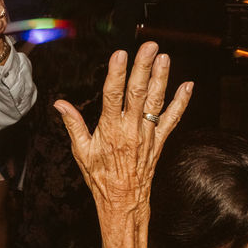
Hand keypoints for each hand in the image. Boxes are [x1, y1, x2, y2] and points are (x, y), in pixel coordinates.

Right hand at [54, 42, 191, 220]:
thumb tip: (59, 104)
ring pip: (156, 102)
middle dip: (143, 68)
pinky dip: (181, 102)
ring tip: (164, 58)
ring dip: (162, 78)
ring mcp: (148, 134)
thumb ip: (73, 124)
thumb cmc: (100, 176)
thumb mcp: (81, 151)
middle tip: (149, 47)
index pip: (113, 95)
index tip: (120, 54)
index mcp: (110, 129)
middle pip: (138, 93)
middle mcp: (131, 129)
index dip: (117, 73)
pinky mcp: (159, 141)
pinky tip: (188, 86)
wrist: (123, 200)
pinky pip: (172, 119)